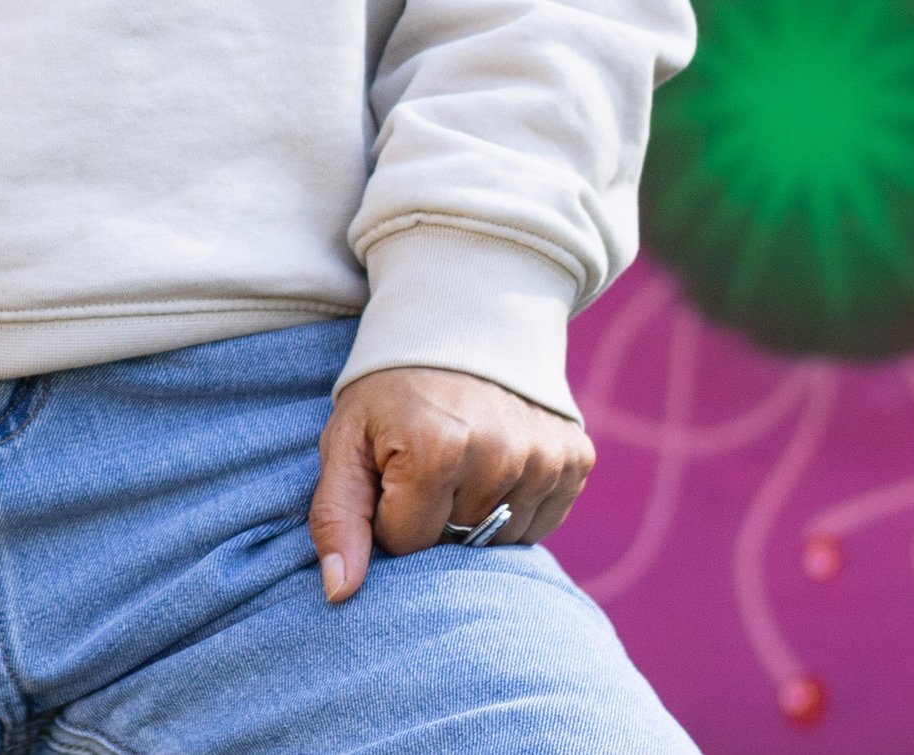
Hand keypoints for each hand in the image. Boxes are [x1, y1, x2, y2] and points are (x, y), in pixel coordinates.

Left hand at [308, 364, 592, 601]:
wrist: (461, 318)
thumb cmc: (391, 387)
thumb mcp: (347, 439)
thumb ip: (337, 517)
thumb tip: (338, 594)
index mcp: (438, 449)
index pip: (409, 543)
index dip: (391, 515)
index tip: (392, 470)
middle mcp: (501, 455)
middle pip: (458, 544)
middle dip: (434, 518)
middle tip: (426, 460)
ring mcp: (546, 458)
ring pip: (501, 541)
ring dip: (477, 516)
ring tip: (462, 460)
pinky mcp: (576, 459)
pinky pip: (540, 523)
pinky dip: (516, 506)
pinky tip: (497, 463)